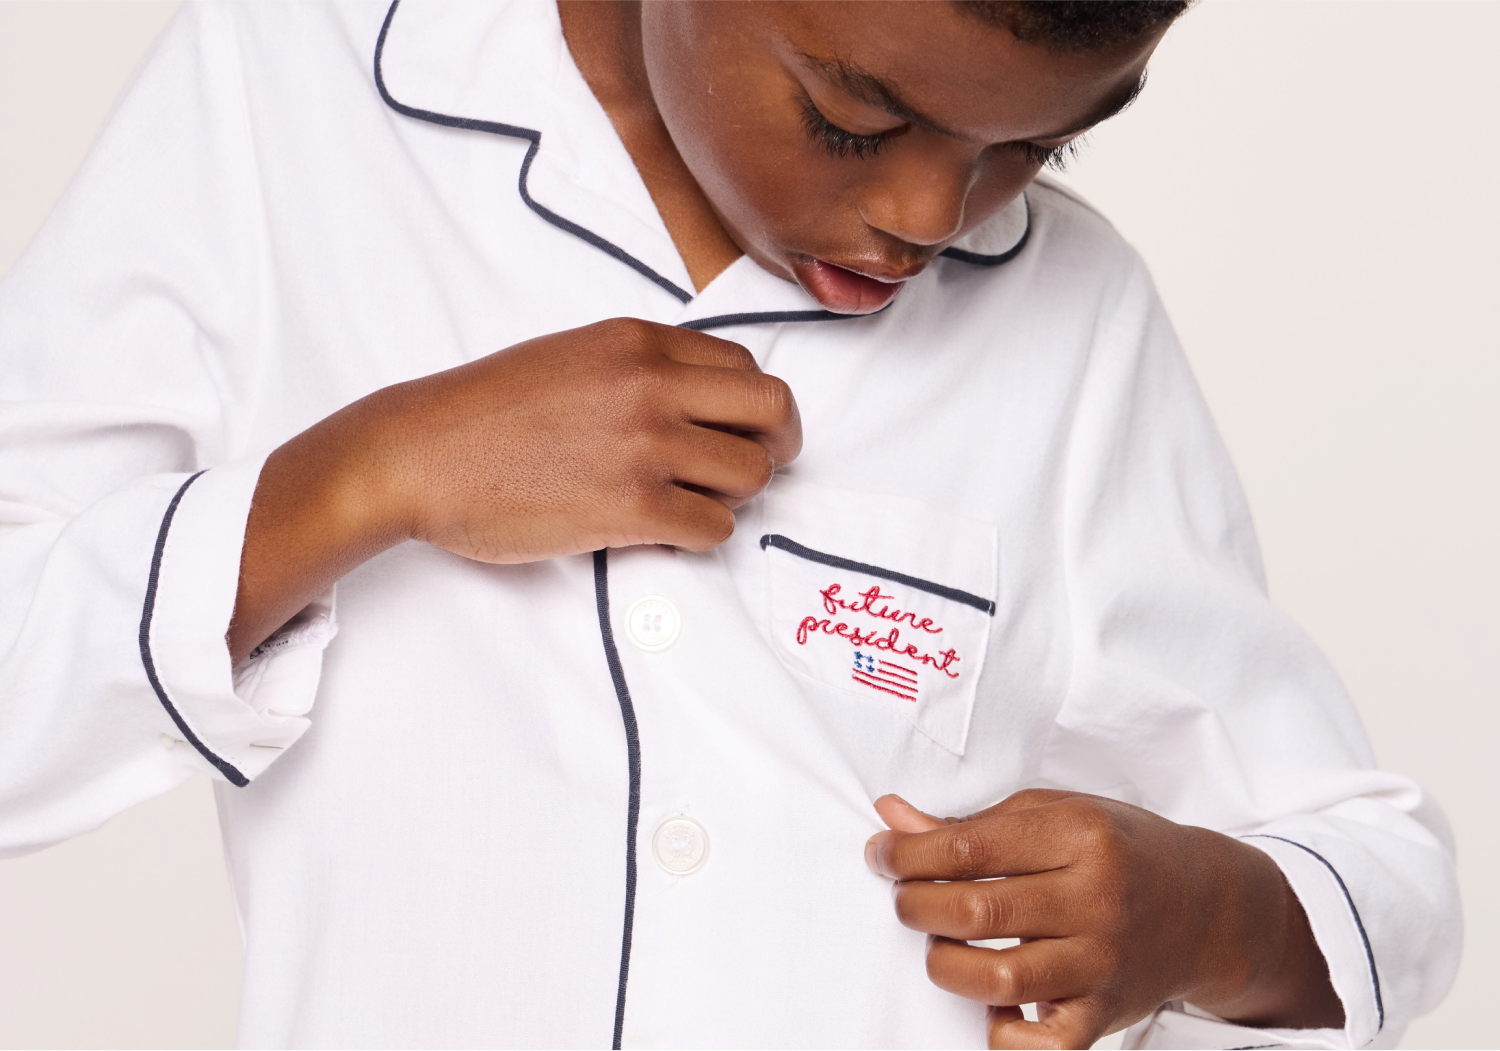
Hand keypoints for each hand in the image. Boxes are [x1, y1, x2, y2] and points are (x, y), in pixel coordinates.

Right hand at [228, 318, 799, 660]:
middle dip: (775, 445)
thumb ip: (641, 367)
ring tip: (689, 501)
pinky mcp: (631, 507)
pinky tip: (665, 529)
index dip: (751, 406)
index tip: (737, 431)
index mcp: (638, 341)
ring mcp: (645, 445)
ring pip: (752, 474)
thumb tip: (704, 400)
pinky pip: (714, 526)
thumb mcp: (573, 356)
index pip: (747, 367)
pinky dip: (702, 534)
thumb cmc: (485, 413)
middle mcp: (651, 384)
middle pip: (773, 412)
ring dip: (732, 495)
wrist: (419, 454)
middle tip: (750, 468)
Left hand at [865, 791, 1343, 1049]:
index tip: (880, 855)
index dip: (907, 853)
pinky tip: (992, 1003)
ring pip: (995, 977)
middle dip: (915, 905)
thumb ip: (973, 824)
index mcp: (1078, 836)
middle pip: (973, 911)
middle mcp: (1094, 899)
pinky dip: (1002, 1031)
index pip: (968, 847)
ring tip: (943, 944)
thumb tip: (892, 818)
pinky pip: (1041, 1044)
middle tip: (905, 898)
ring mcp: (1100, 961)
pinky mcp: (1104, 1014)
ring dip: (945, 962)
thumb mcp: (1055, 813)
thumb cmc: (1122, 849)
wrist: (1207, 907)